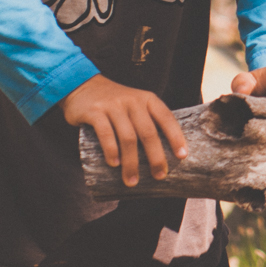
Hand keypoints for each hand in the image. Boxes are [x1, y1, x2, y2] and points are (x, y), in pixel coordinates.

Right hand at [59, 74, 187, 187]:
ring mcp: (114, 106)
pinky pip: (105, 133)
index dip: (176, 137)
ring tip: (132, 180)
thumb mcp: (136, 104)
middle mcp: (133, 101)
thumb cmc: (115, 102)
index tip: (182, 156)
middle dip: (155, 157)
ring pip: (128, 137)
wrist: (83, 86)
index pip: (167, 118)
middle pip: (148, 132)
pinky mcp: (95, 112)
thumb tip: (160, 155)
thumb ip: (146, 121)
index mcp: (148, 99)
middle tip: (159, 176)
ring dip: (131, 162)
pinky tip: (114, 164)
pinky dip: (111, 150)